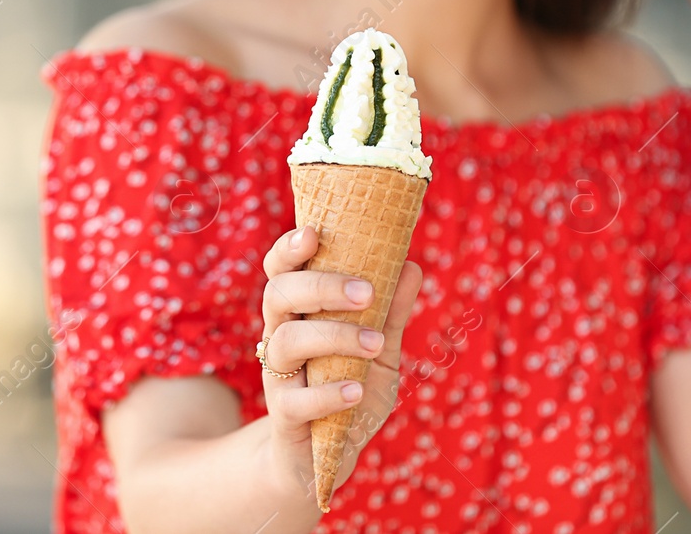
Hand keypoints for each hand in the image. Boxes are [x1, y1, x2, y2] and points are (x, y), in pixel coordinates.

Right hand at [256, 224, 422, 505]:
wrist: (326, 457)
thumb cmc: (351, 389)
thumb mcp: (381, 351)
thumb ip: (392, 312)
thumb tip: (411, 264)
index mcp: (300, 312)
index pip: (282, 269)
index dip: (289, 248)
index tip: (313, 233)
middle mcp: (281, 336)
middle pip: (279, 294)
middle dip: (321, 286)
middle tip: (367, 292)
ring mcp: (278, 377)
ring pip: (286, 341)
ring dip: (334, 336)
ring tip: (374, 344)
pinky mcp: (284, 417)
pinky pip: (295, 401)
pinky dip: (327, 393)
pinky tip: (356, 390)